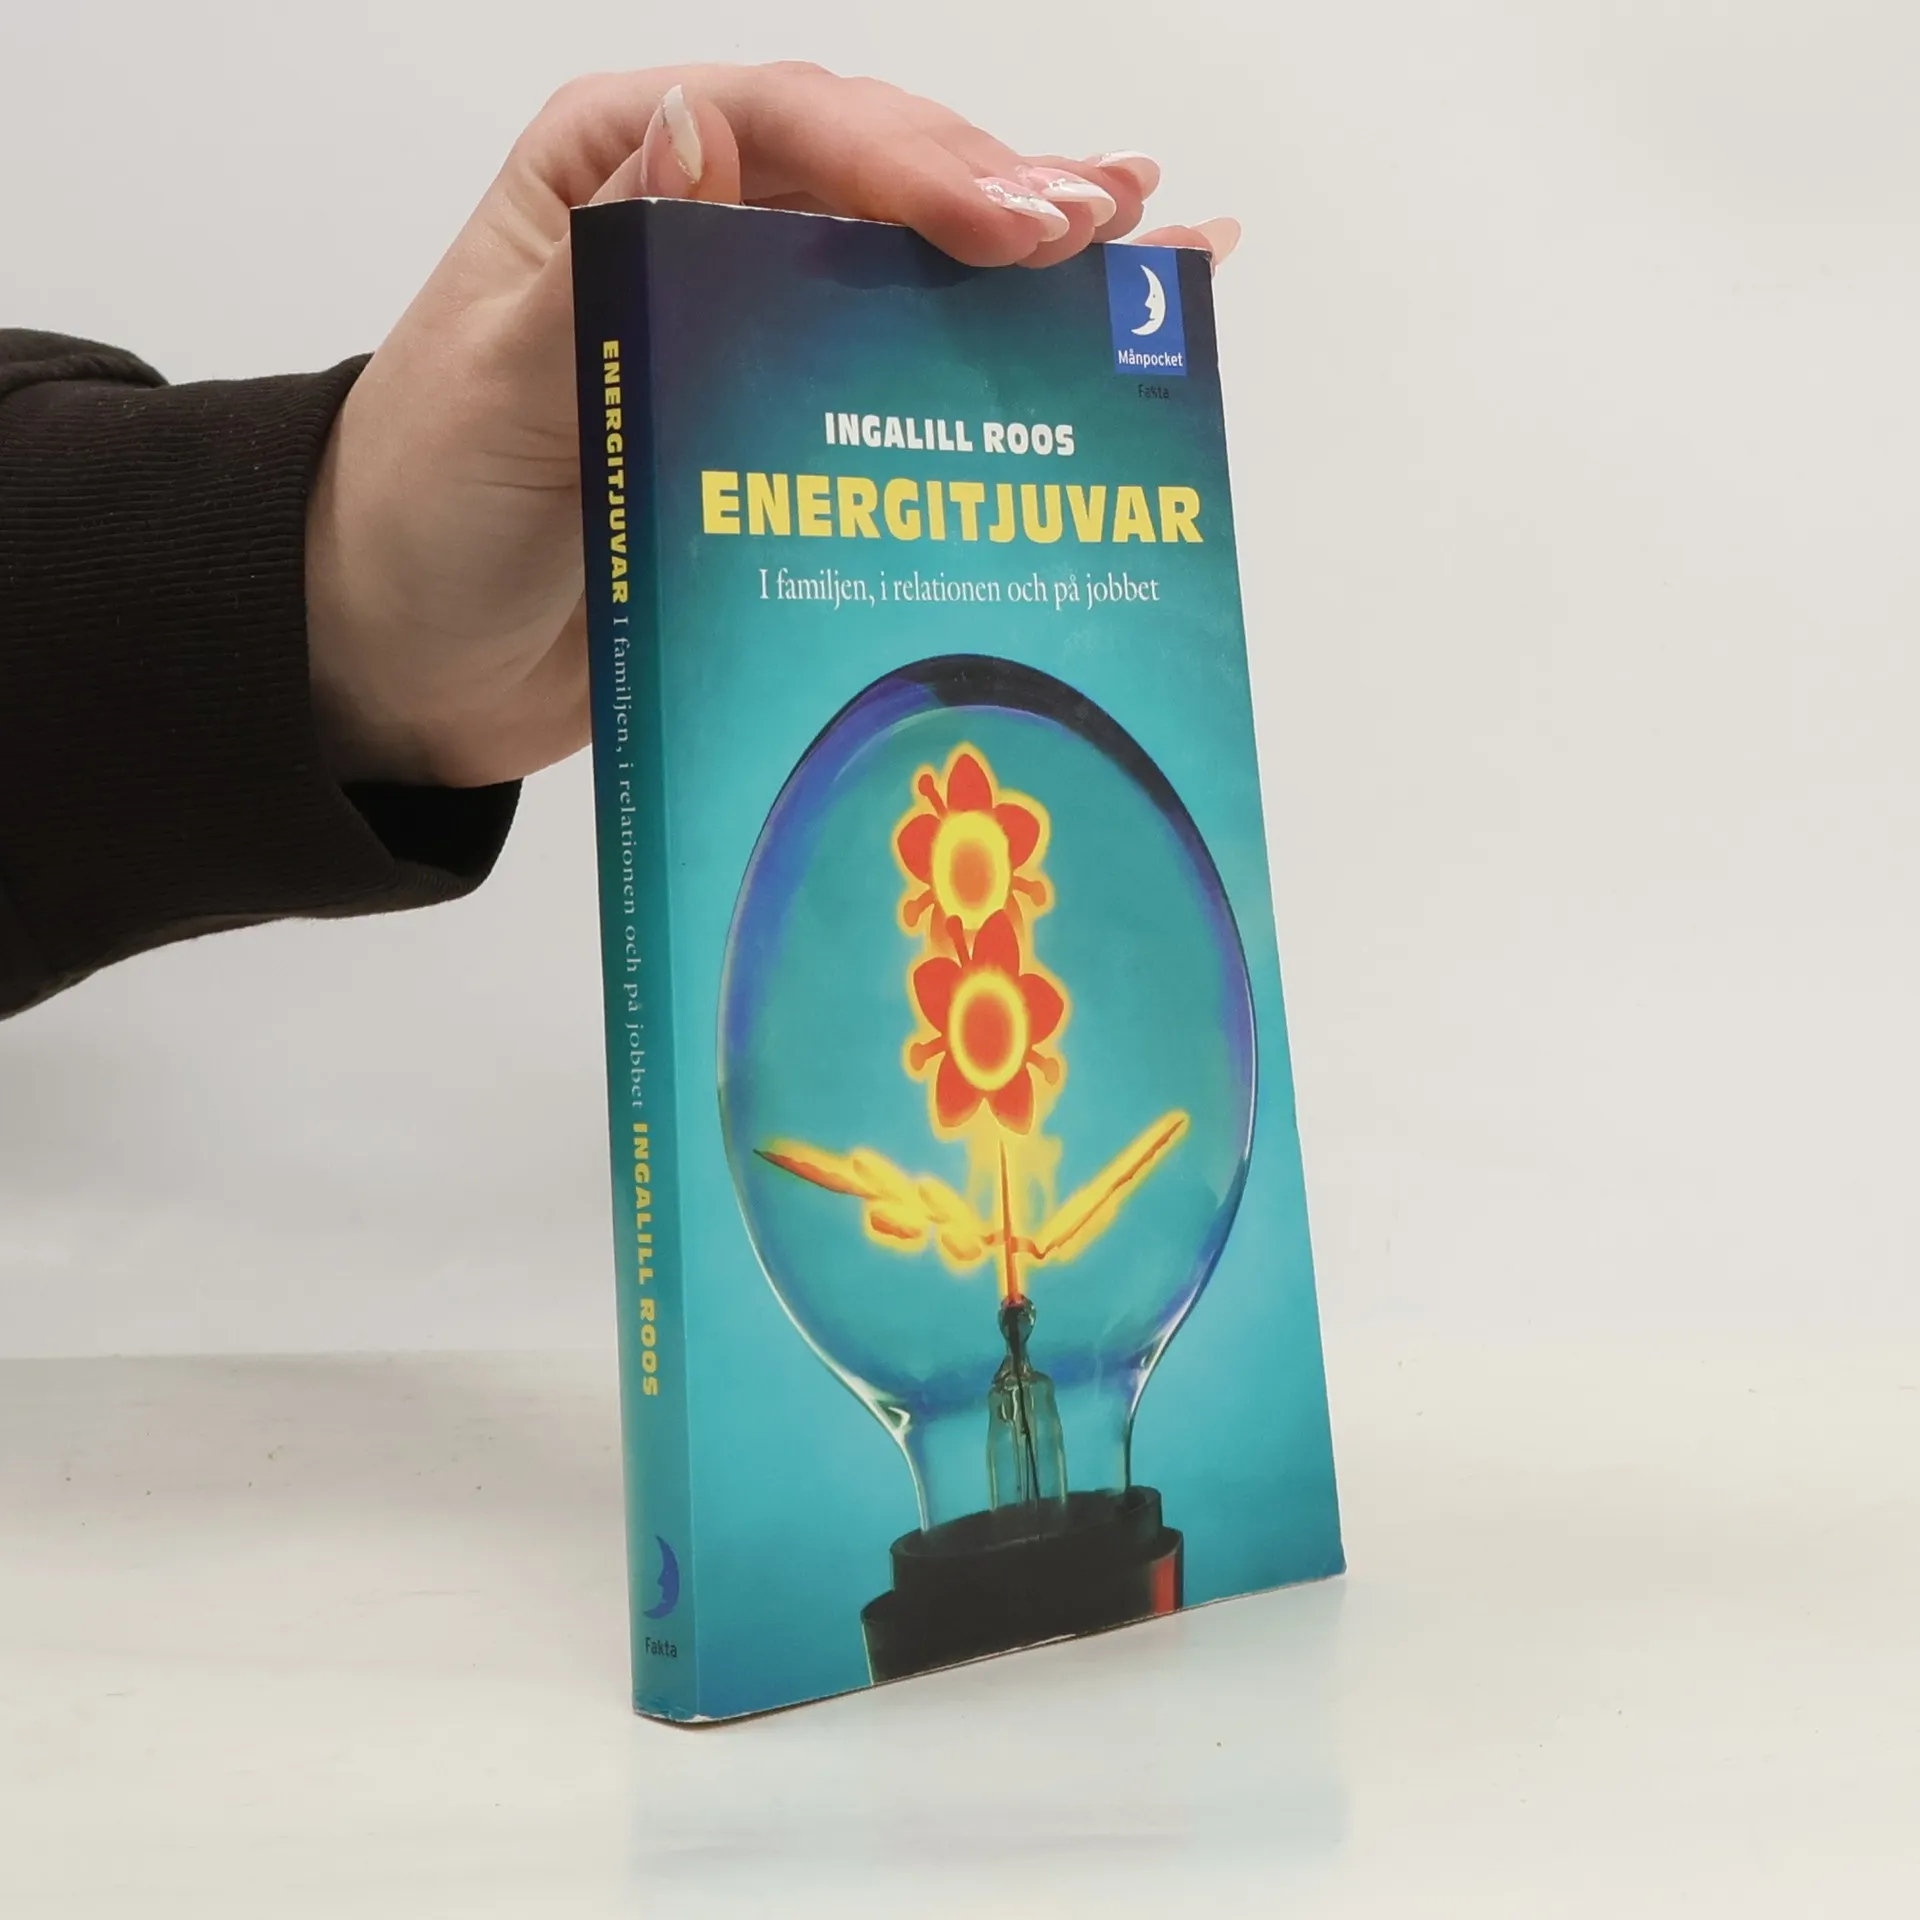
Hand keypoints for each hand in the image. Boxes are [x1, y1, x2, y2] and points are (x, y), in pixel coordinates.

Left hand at [305, 64, 1240, 787]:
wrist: (409, 656)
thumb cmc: (425, 510)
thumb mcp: (495, 384)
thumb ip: (600, 264)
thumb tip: (698, 129)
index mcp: (617, 174)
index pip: (789, 130)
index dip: (913, 166)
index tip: (1015, 226)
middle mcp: (700, 232)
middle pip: (876, 181)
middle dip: (998, 197)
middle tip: (1104, 230)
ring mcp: (751, 334)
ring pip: (912, 269)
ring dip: (1032, 259)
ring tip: (1150, 243)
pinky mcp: (784, 430)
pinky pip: (902, 372)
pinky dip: (998, 353)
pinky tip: (1095, 323)